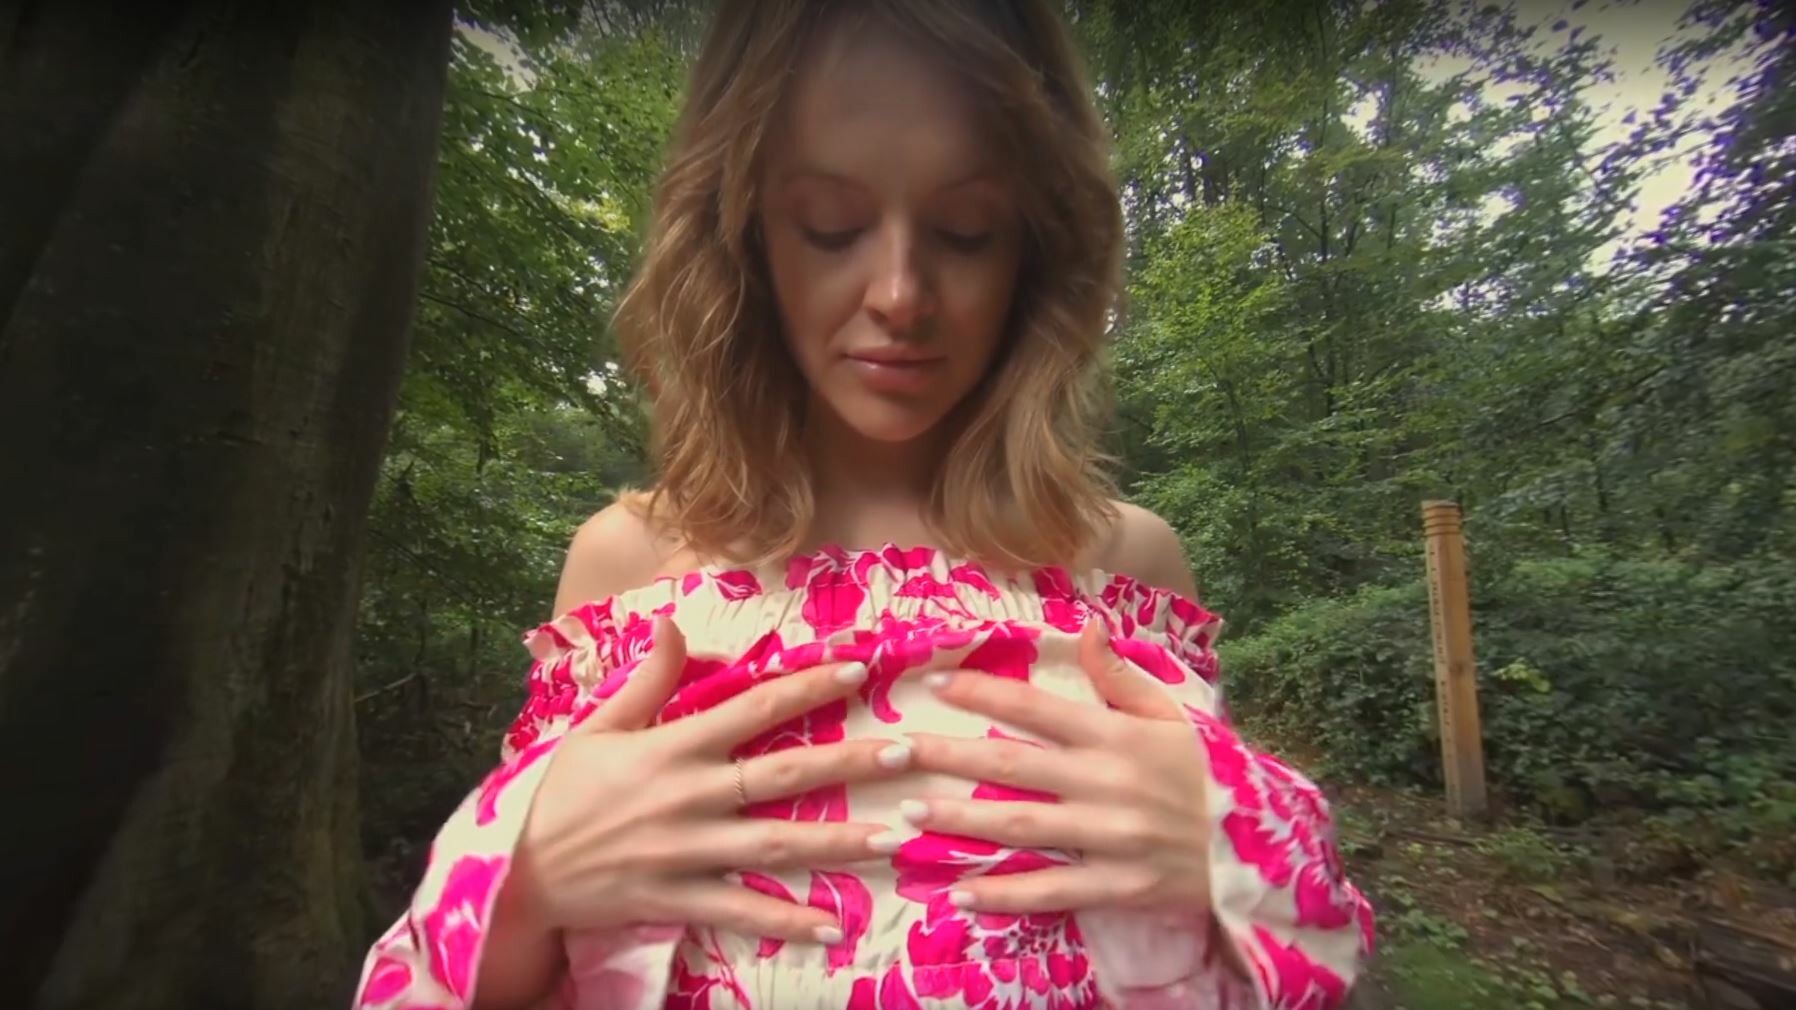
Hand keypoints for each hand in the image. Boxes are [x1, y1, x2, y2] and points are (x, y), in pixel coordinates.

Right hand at [508, 615, 913, 943]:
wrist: (519, 875)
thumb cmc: (562, 795)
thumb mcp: (596, 727)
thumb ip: (646, 681)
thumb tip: (674, 623)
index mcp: (672, 747)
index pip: (752, 708)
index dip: (807, 688)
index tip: (858, 671)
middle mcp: (689, 796)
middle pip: (783, 774)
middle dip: (848, 762)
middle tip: (907, 754)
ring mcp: (688, 851)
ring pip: (775, 844)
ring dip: (839, 842)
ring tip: (895, 837)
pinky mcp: (679, 899)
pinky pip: (741, 910)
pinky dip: (787, 919)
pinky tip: (832, 925)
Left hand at [901, 619, 1212, 914]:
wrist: (1261, 849)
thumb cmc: (1207, 775)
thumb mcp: (1173, 716)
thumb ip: (1122, 677)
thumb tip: (1089, 626)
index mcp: (1118, 736)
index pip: (1038, 710)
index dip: (983, 694)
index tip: (933, 684)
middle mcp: (1108, 784)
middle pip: (1014, 767)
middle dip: (948, 758)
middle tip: (893, 753)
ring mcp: (1111, 838)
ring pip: (1022, 828)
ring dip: (962, 820)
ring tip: (910, 814)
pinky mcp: (1118, 887)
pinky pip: (1052, 891)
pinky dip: (1004, 895)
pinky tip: (959, 893)